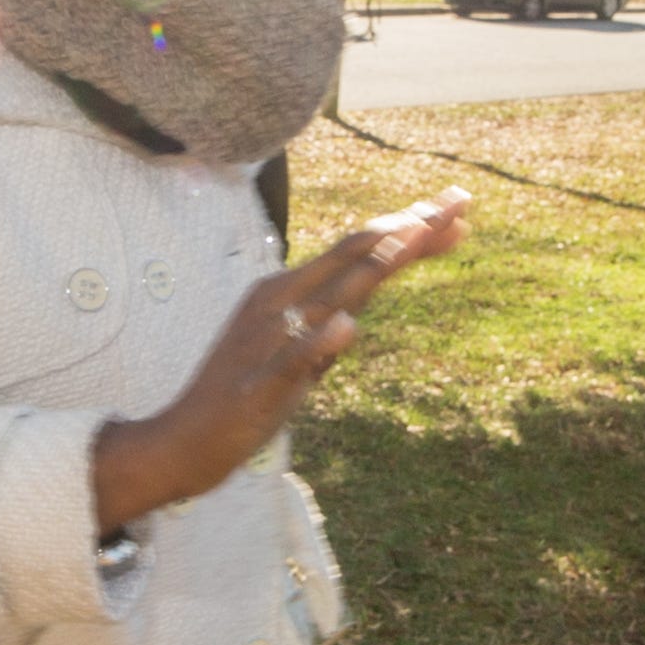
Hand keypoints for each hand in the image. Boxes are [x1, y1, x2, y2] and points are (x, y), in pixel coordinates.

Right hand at [91, 189, 473, 531]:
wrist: (185, 440)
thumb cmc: (245, 394)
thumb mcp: (298, 353)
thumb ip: (329, 326)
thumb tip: (361, 312)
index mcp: (287, 291)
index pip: (356, 251)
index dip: (406, 229)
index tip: (453, 211)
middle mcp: (278, 303)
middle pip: (352, 258)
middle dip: (408, 229)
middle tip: (459, 204)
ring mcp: (268, 341)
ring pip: (329, 297)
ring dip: (373, 267)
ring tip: (414, 237)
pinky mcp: (259, 385)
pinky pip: (292, 360)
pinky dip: (319, 342)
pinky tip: (347, 327)